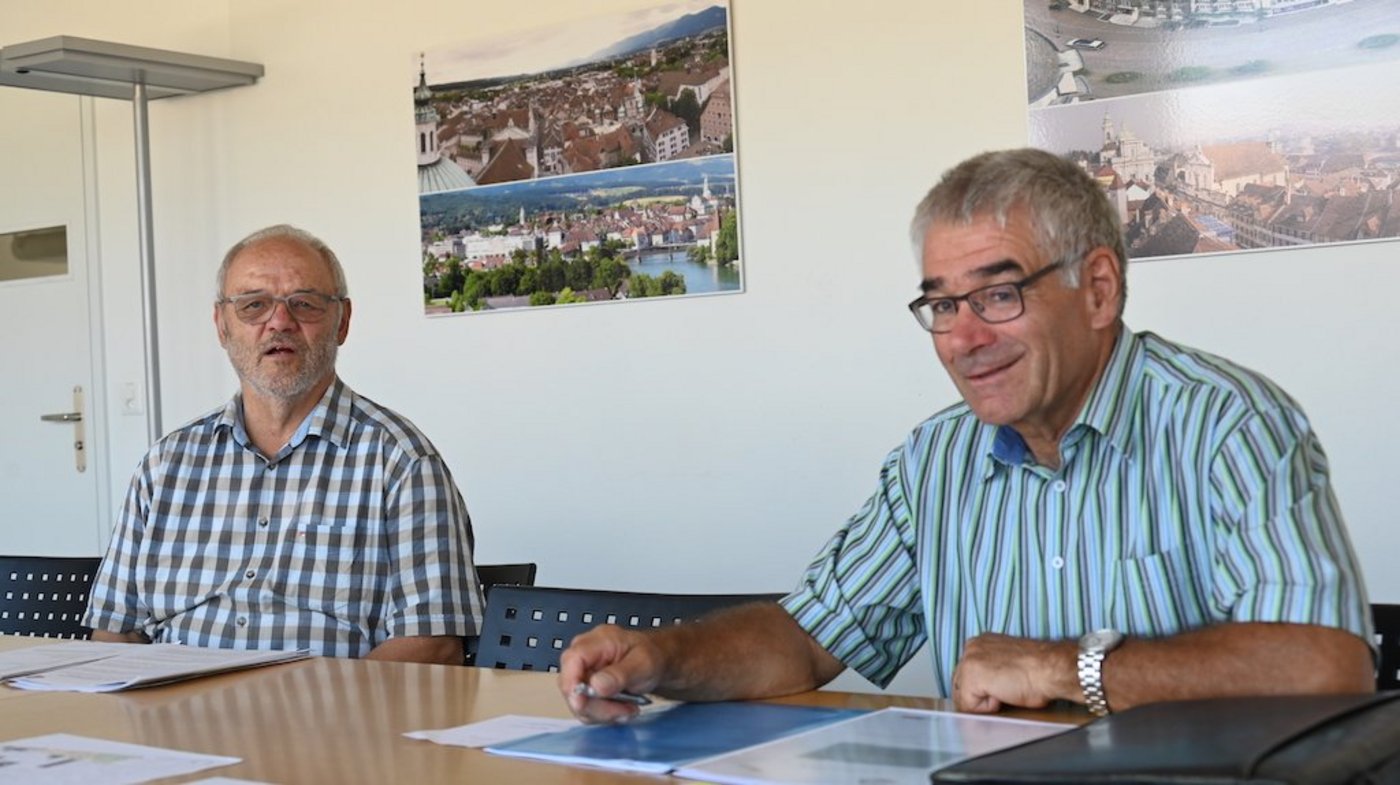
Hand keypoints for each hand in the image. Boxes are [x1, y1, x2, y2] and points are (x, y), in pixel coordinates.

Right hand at [558, 624, 664, 723]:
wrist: (658, 661)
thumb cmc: (652, 655)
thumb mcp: (643, 663)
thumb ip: (620, 674)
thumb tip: (596, 685)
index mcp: (597, 641)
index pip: (571, 660)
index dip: (571, 684)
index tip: (582, 704)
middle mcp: (585, 655)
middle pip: (571, 686)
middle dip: (596, 706)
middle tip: (623, 710)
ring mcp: (584, 672)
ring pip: (578, 703)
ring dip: (603, 713)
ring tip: (627, 708)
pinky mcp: (586, 688)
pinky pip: (586, 708)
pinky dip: (604, 714)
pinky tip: (621, 708)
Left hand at [951, 633, 1075, 712]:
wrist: (1050, 669)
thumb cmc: (1040, 669)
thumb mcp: (1008, 663)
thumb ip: (991, 670)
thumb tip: (984, 689)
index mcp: (980, 643)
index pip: (964, 674)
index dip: (980, 690)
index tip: (997, 691)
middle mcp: (971, 648)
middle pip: (960, 685)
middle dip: (977, 698)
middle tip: (1003, 696)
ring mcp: (969, 661)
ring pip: (964, 697)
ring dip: (984, 702)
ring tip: (1006, 692)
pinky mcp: (971, 677)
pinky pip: (969, 706)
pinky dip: (987, 708)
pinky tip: (1004, 695)